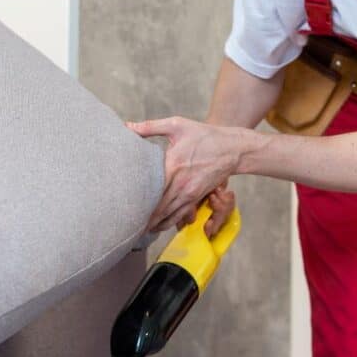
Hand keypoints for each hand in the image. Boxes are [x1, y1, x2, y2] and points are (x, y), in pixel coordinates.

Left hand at [126, 117, 241, 232]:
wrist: (233, 148)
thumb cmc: (205, 135)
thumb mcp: (177, 125)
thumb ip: (150, 127)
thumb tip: (127, 126)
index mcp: (173, 166)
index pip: (150, 189)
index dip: (136, 202)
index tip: (124, 207)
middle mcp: (181, 184)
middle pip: (158, 209)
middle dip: (142, 220)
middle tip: (127, 226)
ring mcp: (190, 193)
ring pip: (169, 216)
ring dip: (154, 225)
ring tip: (140, 231)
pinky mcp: (197, 197)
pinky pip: (181, 215)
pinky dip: (169, 222)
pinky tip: (159, 226)